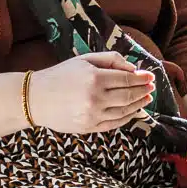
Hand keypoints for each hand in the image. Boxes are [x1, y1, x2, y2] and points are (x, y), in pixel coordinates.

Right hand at [28, 52, 155, 134]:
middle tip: (151, 87)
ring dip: (139, 105)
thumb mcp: (85, 60)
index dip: (141, 78)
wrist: (35, 98)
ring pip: (124, 111)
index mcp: (94, 78)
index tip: (150, 76)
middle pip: (128, 95)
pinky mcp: (89, 128)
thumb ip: (111, 59)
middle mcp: (95, 98)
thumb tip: (134, 68)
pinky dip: (127, 117)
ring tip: (146, 98)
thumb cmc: (61, 75)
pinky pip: (114, 123)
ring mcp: (92, 115)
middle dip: (143, 91)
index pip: (126, 79)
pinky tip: (134, 111)